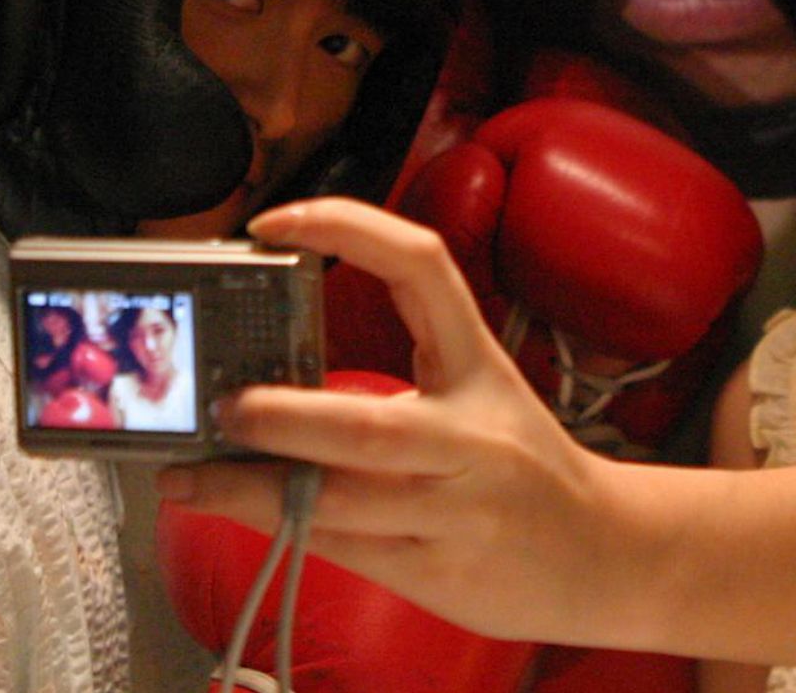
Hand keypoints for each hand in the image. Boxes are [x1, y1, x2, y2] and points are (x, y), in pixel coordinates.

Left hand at [156, 197, 627, 644]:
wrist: (609, 553)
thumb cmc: (524, 469)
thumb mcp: (479, 400)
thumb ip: (398, 382)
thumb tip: (270, 376)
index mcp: (479, 368)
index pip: (423, 268)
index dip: (348, 229)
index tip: (273, 224)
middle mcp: (473, 438)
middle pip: (370, 427)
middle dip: (284, 419)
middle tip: (221, 405)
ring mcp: (457, 511)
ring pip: (340, 504)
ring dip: (250, 489)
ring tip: (186, 476)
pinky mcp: (438, 571)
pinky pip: (343, 550)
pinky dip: (278, 529)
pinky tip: (234, 511)